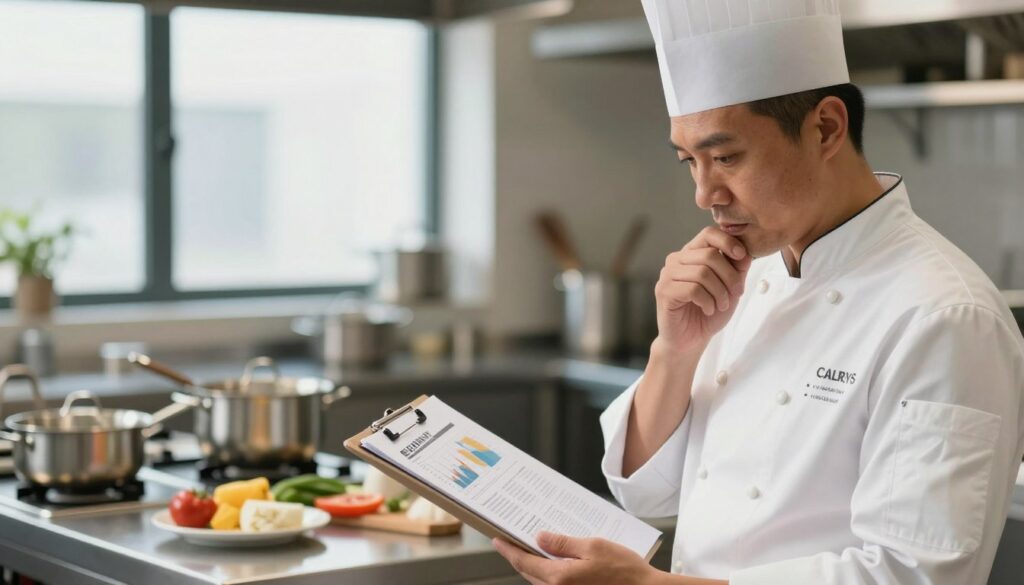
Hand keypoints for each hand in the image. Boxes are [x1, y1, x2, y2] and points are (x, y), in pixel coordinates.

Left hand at [493, 531, 660, 584]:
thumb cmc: (625, 571)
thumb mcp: (593, 546)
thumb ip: (563, 543)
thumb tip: (540, 538)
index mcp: (560, 577)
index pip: (524, 562)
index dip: (508, 550)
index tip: (497, 540)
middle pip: (529, 573)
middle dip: (518, 557)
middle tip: (511, 541)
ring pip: (540, 581)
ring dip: (533, 565)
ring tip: (532, 547)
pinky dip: (548, 573)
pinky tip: (555, 561)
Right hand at [654, 227, 750, 353]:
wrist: (690, 340)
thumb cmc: (708, 312)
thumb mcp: (730, 288)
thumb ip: (737, 269)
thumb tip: (745, 252)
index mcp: (691, 254)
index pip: (708, 234)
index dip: (728, 242)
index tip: (742, 257)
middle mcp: (676, 260)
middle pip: (709, 255)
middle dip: (730, 276)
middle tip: (736, 293)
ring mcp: (667, 275)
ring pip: (702, 273)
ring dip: (720, 292)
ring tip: (721, 305)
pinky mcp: (664, 292)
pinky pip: (693, 289)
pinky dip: (708, 301)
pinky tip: (708, 309)